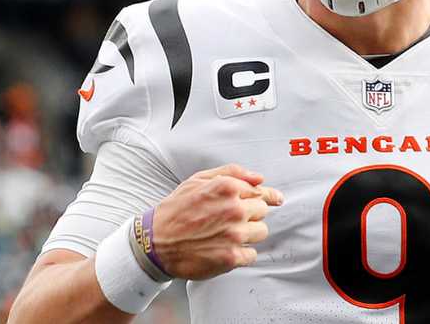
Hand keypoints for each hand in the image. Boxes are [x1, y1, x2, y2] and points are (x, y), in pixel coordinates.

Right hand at [152, 163, 284, 279]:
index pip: (261, 192)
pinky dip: (242, 253)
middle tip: (230, 219)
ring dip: (248, 234)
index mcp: (227, 187)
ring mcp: (234, 234)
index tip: (275, 199)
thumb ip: (232, 173)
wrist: (154, 242)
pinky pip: (252, 254)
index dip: (267, 196)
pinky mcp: (232, 257)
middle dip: (250, 214)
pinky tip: (224, 248)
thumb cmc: (176, 210)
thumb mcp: (198, 180)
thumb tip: (259, 178)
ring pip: (261, 232)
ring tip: (226, 234)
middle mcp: (234, 209)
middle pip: (262, 211)